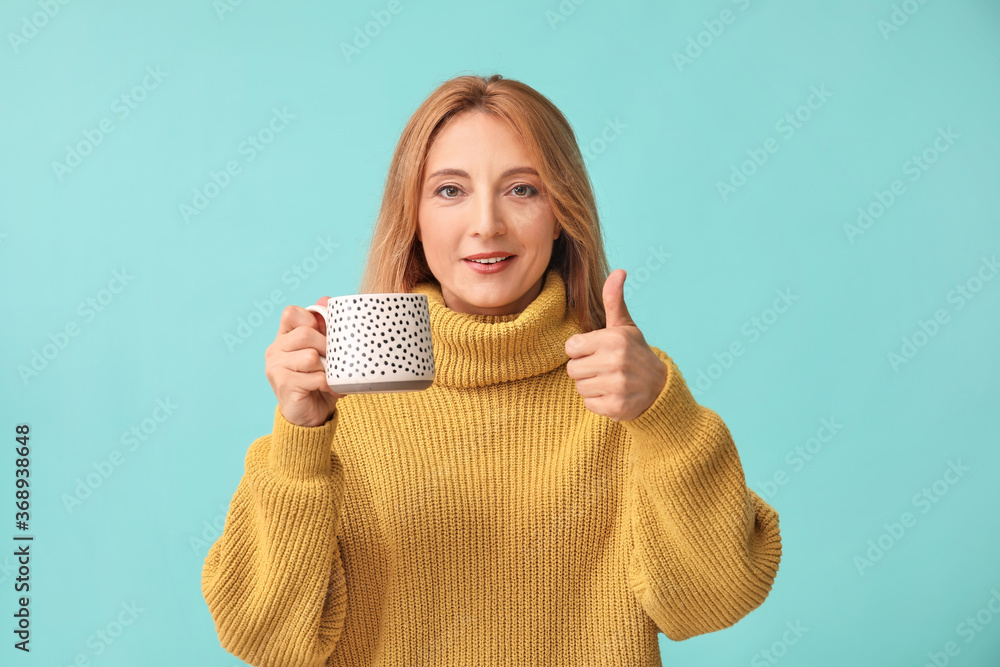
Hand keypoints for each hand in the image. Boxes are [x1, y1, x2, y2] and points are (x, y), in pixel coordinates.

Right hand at [265, 297, 346, 427]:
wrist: (310, 417)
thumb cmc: (318, 382)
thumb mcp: (324, 353)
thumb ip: (325, 329)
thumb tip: (327, 299)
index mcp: (284, 338)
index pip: (291, 313)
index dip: (310, 319)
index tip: (323, 333)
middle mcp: (275, 350)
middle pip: (304, 334)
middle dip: (326, 346)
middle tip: (334, 360)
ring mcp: (276, 368)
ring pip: (309, 356)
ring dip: (327, 367)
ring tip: (331, 376)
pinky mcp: (284, 385)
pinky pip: (314, 377)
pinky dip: (329, 384)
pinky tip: (332, 389)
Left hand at [565, 269, 667, 421]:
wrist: (660, 388)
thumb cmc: (635, 353)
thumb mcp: (625, 326)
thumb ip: (614, 300)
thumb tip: (618, 271)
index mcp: (614, 339)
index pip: (571, 348)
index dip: (581, 351)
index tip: (597, 351)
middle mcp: (616, 361)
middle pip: (572, 370)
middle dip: (585, 370)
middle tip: (603, 368)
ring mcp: (618, 385)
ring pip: (580, 388)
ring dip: (591, 387)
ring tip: (609, 381)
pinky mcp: (617, 407)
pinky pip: (589, 404)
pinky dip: (599, 402)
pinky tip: (613, 395)